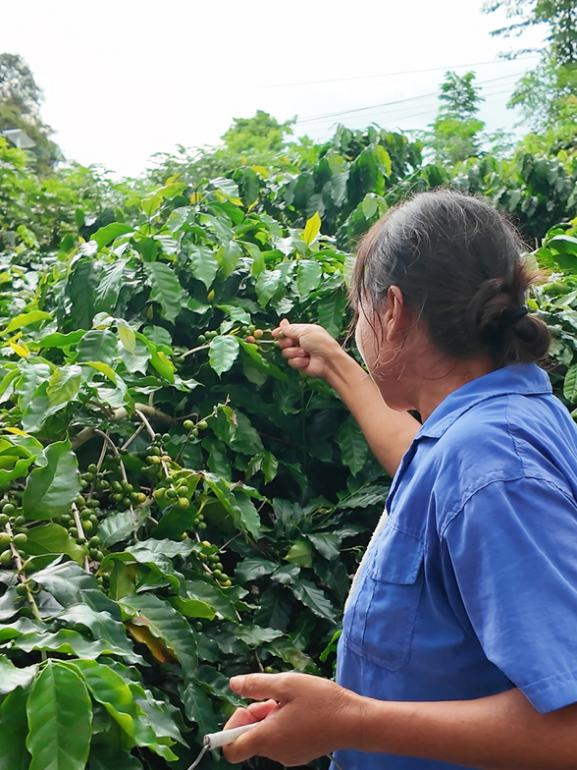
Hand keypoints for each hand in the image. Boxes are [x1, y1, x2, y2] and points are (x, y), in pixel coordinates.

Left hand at [222, 672, 362, 765]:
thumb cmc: (321, 701)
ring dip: (270, 718)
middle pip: (249, 738)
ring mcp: (289, 756)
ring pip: (266, 737)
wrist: (354, 721)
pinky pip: (281, 740)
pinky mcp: (300, 753)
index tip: (244, 707)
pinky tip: (299, 710)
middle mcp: (275, 752)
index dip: (229, 728)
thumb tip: (233, 684)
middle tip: (273, 697)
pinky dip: (282, 725)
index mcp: (267, 738)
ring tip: (289, 700)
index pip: (231, 749)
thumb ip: (256, 685)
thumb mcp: (286, 684)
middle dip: (254, 715)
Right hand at [272, 318, 344, 379]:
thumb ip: (291, 329)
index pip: (287, 331)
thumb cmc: (320, 343)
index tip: (274, 334)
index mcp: (303, 332)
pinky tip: (307, 361)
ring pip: (285, 353)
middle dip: (287, 343)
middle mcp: (300, 342)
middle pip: (283, 342)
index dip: (280, 332)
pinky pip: (291, 362)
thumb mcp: (305, 331)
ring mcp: (299, 353)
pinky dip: (299, 361)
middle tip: (294, 343)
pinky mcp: (299, 364)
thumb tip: (282, 322)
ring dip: (295, 352)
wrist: (328, 361)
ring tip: (305, 353)